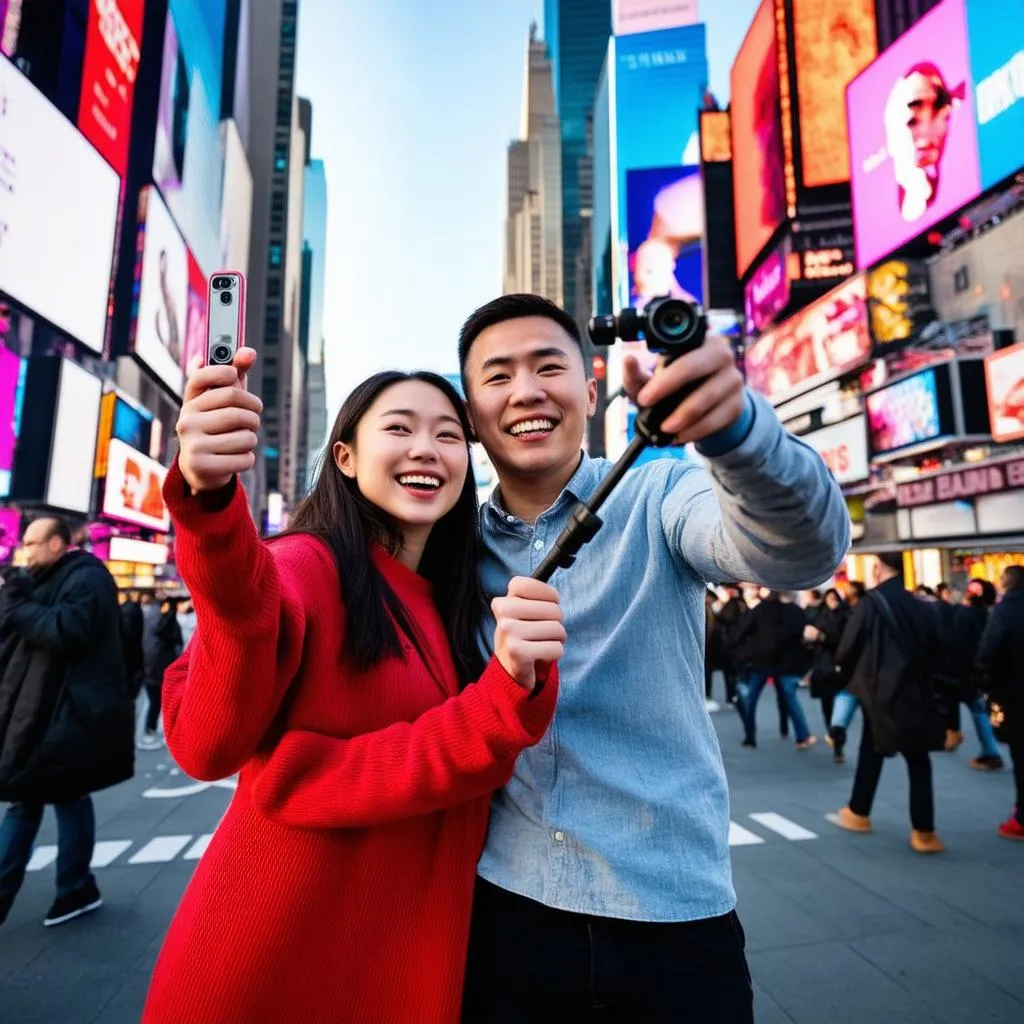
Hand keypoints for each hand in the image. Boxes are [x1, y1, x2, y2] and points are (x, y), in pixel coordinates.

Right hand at [176, 349, 262, 493]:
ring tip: (241, 441)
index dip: (225, 371)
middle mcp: (187, 420)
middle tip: (252, 418)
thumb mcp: (223, 401)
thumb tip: (249, 351)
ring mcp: (192, 444)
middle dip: (253, 414)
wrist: (199, 468)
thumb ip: (236, 374)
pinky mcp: (202, 466)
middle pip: (236, 408)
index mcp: (190, 401)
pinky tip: (235, 457)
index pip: (203, 376)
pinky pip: (245, 458)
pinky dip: (248, 458)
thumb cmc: (217, 426)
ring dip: (251, 439)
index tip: (235, 376)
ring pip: (246, 436)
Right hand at [491, 577, 565, 691]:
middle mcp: (503, 613)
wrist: (509, 669)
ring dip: (557, 639)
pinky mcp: (517, 652)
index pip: (533, 585)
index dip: (549, 595)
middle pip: (554, 609)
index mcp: (504, 600)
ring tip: (542, 643)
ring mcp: (508, 632)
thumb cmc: (523, 635)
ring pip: (557, 628)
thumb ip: (535, 595)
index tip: (545, 606)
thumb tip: (556, 590)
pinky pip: (556, 648)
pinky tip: (540, 656)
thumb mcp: (522, 611)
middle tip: (543, 632)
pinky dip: (555, 653)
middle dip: (556, 622)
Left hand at [622, 335, 744, 444]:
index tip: (644, 397)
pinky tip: (680, 436)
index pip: (682, 349)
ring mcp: (733, 379)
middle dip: (667, 390)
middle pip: (695, 368)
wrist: (707, 407)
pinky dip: (694, 431)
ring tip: (664, 428)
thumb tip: (627, 360)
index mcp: (700, 340)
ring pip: (707, 397)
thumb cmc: (676, 388)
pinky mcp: (737, 404)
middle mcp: (722, 354)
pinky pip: (716, 419)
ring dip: (682, 417)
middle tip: (647, 407)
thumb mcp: (653, 381)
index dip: (663, 375)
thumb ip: (636, 374)